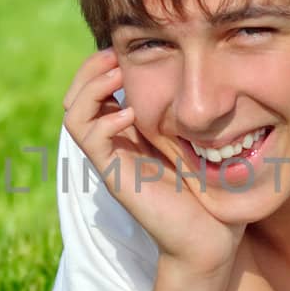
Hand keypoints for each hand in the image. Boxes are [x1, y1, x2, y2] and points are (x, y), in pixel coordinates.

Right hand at [62, 48, 239, 271]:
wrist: (210, 240)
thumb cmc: (213, 193)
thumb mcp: (202, 142)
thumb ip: (196, 115)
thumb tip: (216, 81)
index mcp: (130, 134)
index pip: (96, 90)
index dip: (104, 64)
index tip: (128, 50)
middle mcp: (114, 144)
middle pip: (76, 96)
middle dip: (91, 68)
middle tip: (116, 55)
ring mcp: (111, 160)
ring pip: (74, 114)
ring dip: (91, 87)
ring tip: (117, 76)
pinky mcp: (114, 176)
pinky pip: (89, 139)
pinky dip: (103, 120)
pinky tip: (128, 115)